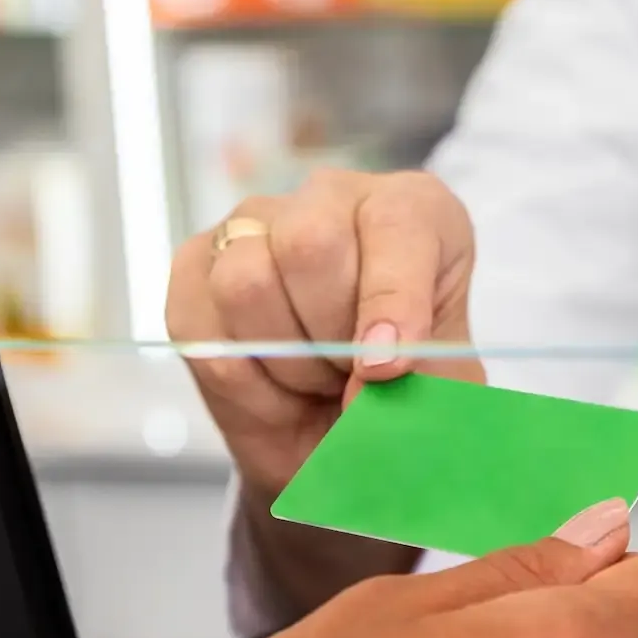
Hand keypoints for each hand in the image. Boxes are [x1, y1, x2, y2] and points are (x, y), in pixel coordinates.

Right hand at [166, 169, 481, 500]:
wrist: (342, 438)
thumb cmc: (400, 396)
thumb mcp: (441, 393)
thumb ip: (420, 381)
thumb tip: (363, 381)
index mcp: (413, 209)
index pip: (395, 224)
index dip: (389, 300)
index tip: (386, 368)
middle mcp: (331, 200)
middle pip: (309, 243)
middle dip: (329, 337)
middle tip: (352, 376)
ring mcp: (254, 225)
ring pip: (246, 282)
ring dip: (285, 360)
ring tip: (317, 378)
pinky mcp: (196, 266)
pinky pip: (200, 326)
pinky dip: (242, 381)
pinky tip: (275, 386)